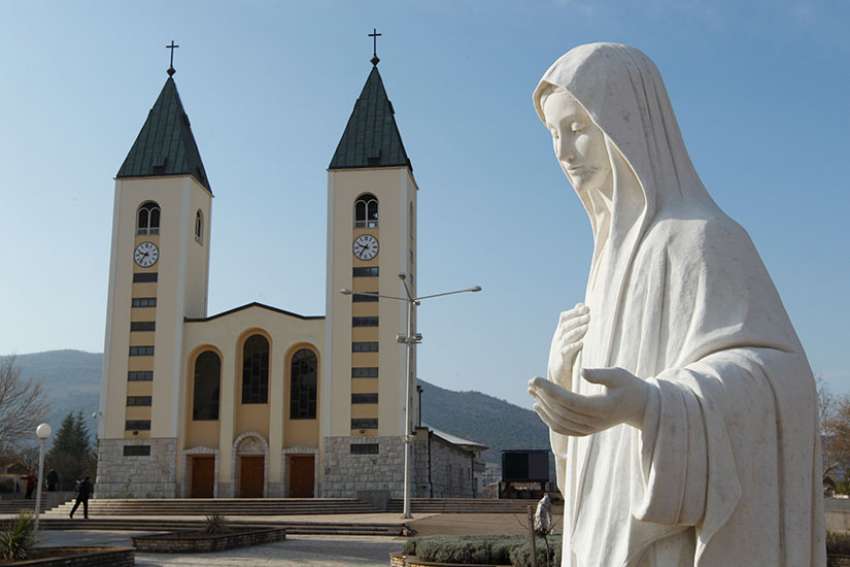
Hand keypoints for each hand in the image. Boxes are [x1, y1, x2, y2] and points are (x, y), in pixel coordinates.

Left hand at [528, 367, 649, 435]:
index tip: (536, 379)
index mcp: (602, 408)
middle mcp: (595, 422)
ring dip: (543, 407)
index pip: (570, 401)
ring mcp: (591, 429)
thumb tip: (582, 372)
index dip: (550, 391)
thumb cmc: (629, 386)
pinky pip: (564, 429)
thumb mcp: (619, 375)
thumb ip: (601, 374)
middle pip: (562, 411)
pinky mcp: (587, 431)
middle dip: (543, 396)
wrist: (640, 407)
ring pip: (560, 422)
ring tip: (531, 391)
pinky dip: (549, 420)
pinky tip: (538, 407)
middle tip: (530, 382)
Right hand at [547, 303, 589, 389]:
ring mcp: (558, 349)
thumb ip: (576, 322)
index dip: (574, 312)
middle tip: (589, 315)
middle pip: (566, 325)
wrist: (557, 377)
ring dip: (576, 331)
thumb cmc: (567, 355)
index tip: (586, 308)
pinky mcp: (561, 361)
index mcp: (560, 333)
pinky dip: (573, 346)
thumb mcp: (570, 337)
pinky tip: (581, 343)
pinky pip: (565, 352)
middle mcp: (557, 339)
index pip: (564, 318)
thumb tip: (582, 305)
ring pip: (566, 337)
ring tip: (587, 327)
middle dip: (577, 319)